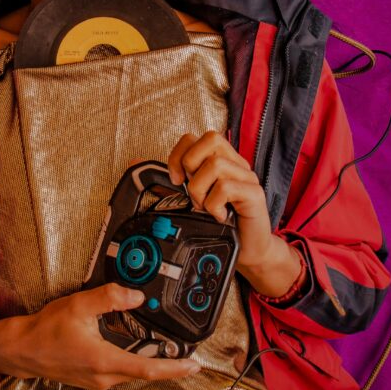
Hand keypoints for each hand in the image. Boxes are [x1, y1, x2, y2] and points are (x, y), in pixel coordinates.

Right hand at [0, 283, 200, 386]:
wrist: (21, 349)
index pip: (149, 369)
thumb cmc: (45, 330)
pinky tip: (133, 350)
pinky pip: (119, 372)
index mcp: (105, 361)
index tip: (194, 366)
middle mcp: (104, 376)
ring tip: (165, 352)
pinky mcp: (90, 378)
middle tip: (186, 356)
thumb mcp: (79, 306)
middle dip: (167, 365)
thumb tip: (136, 297)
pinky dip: (132, 362)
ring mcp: (96, 380)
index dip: (175, 369)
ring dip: (149, 364)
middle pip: (144, 373)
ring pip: (131, 373)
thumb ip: (110, 298)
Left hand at [167, 130, 275, 269]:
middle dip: (191, 166)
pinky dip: (214, 204)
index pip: (196, 138)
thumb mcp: (192, 199)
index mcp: (221, 161)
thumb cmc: (221, 225)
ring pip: (215, 164)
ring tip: (205, 207)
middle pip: (210, 139)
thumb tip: (135, 163)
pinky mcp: (255, 194)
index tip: (176, 180)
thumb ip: (172, 181)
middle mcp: (236, 164)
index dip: (179, 154)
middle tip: (192, 192)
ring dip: (201, 190)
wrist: (250, 251)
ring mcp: (247, 178)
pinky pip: (226, 187)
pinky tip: (218, 216)